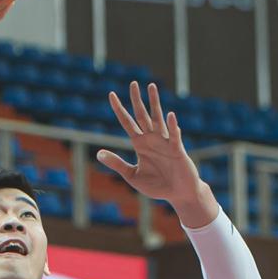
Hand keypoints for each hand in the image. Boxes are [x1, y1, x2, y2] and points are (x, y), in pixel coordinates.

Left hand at [97, 82, 205, 206]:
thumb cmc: (157, 186)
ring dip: (155, 103)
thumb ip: (117, 164)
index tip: (111, 95)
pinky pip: (174, 137)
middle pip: (142, 115)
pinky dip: (172, 126)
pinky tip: (170, 116)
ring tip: (151, 87)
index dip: (119, 109)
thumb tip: (99, 153)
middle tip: (133, 83)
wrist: (178, 194)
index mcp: (140, 144)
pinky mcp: (177, 150)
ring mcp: (165, 143)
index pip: (127, 123)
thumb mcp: (132, 175)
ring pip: (158, 119)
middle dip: (137, 99)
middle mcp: (152, 139)